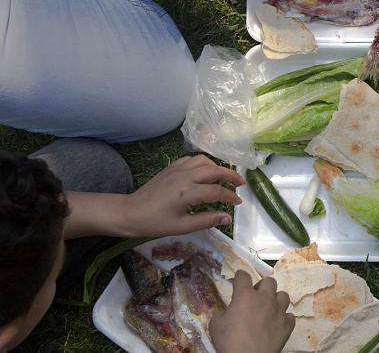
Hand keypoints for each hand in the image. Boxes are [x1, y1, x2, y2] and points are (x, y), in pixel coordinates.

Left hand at [120, 155, 243, 236]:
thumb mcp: (182, 227)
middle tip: (241, 183)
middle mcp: (185, 176)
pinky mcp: (170, 167)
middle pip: (215, 170)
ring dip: (217, 167)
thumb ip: (206, 220)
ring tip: (223, 177)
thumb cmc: (155, 222)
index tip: (238, 203)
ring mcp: (177, 169)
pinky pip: (191, 159)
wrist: (130, 212)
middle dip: (231, 176)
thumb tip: (227, 218)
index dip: (230, 197)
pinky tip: (203, 172)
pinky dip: (202, 163)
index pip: (217, 192)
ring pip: (203, 161)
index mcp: (188, 192)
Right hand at [210, 272, 294, 352]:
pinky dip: (284, 318)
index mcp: (245, 295)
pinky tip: (277, 323)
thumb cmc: (229, 341)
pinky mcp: (287, 324)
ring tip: (269, 307)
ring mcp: (278, 311)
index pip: (243, 277)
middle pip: (269, 282)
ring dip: (276, 299)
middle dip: (262, 286)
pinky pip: (290, 316)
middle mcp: (265, 299)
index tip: (239, 277)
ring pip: (283, 295)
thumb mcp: (215, 325)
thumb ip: (221, 314)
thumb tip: (224, 313)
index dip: (240, 276)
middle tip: (255, 295)